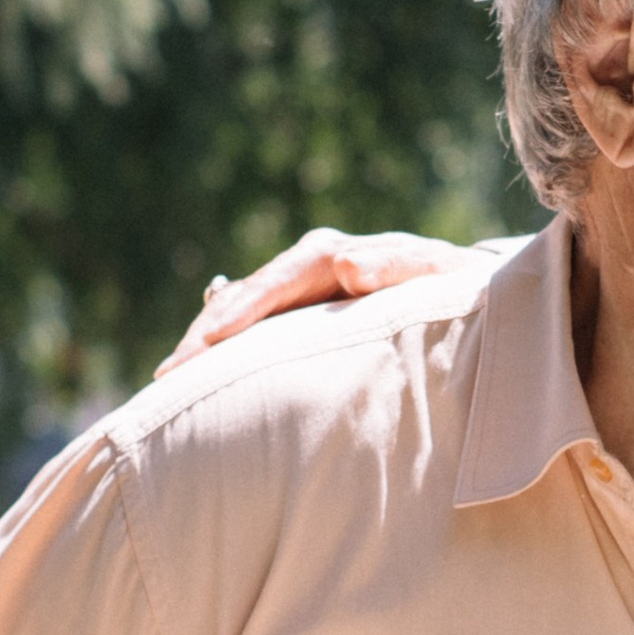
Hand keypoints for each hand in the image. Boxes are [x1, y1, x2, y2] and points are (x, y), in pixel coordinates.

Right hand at [155, 226, 460, 375]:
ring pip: (241, 312)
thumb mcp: (440, 276)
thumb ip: (398, 269)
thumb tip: (348, 264)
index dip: (248, 306)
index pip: (284, 277)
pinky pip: (251, 330)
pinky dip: (223, 351)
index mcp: (339, 254)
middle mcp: (311, 266)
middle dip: (208, 331)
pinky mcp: (298, 315)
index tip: (215, 337)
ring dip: (205, 343)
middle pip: (249, 295)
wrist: (465, 290)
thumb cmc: (458, 289)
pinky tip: (196, 378)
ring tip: (168, 380)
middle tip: (171, 372)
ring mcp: (301, 291)